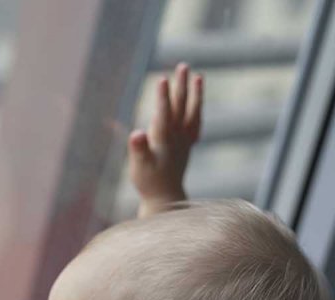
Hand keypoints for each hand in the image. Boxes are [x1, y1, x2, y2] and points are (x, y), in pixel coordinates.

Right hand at [128, 63, 202, 216]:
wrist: (166, 199)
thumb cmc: (149, 183)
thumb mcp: (139, 167)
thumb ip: (138, 149)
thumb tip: (136, 134)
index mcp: (164, 140)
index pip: (164, 113)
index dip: (163, 97)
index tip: (163, 79)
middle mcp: (177, 138)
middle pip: (180, 107)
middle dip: (181, 86)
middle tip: (183, 66)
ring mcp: (184, 142)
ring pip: (192, 113)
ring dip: (195, 94)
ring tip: (198, 76)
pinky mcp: (187, 147)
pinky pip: (195, 124)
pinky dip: (197, 112)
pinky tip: (197, 104)